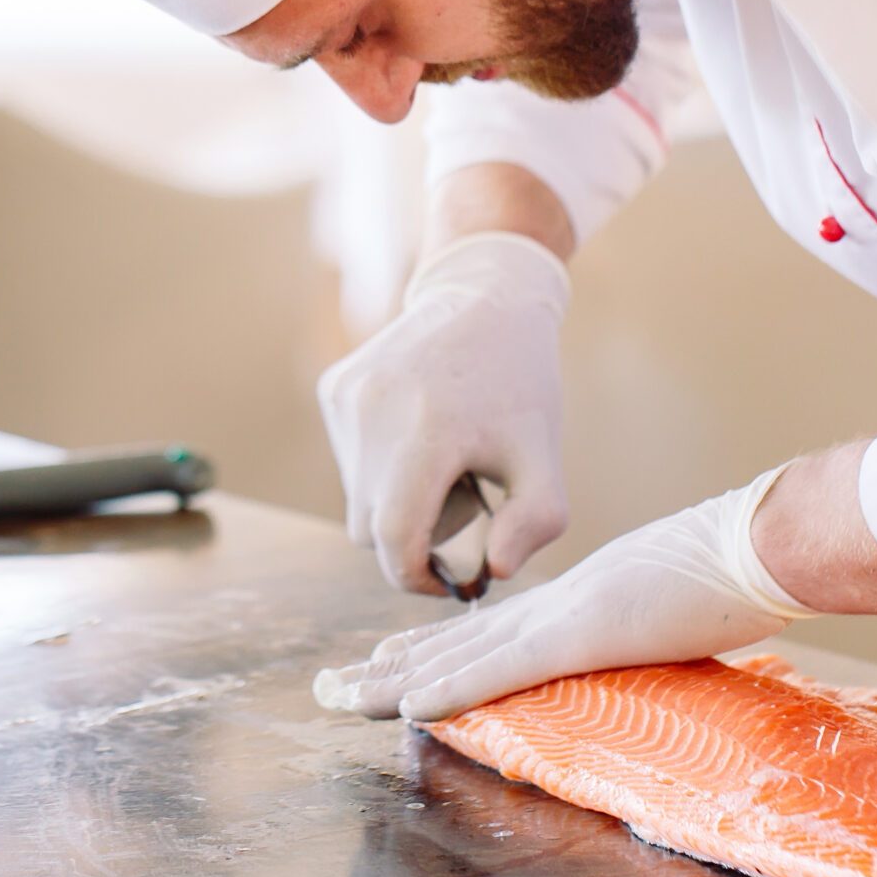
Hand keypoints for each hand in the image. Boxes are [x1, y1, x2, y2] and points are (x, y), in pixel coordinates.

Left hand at [313, 466, 810, 719]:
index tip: (390, 660)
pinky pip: (504, 669)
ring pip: (462, 655)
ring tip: (341, 697)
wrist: (764, 539)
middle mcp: (557, 602)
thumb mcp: (684, 605)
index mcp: (580, 597)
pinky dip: (453, 688)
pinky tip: (408, 709)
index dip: (437, 647)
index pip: (493, 629)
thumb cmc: (744, 570)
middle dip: (393, 666)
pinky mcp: (580, 634)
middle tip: (334, 684)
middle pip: (459, 640)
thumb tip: (653, 643)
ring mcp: (565, 616)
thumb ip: (653, 625)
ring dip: (398, 683)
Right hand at [317, 231, 571, 592]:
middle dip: (414, 537)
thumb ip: (533, 522)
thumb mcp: (544, 457)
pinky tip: (419, 431)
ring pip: (357, 497)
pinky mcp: (333, 389)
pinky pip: (349, 460)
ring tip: (443, 460)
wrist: (485, 296)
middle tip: (463, 505)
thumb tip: (494, 571)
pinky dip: (381, 467)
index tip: (448, 580)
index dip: (417, 578)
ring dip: (396, 500)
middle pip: (371, 529)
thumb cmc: (520, 386)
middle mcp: (374, 414)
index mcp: (428, 434)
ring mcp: (346, 399)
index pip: (394, 540)